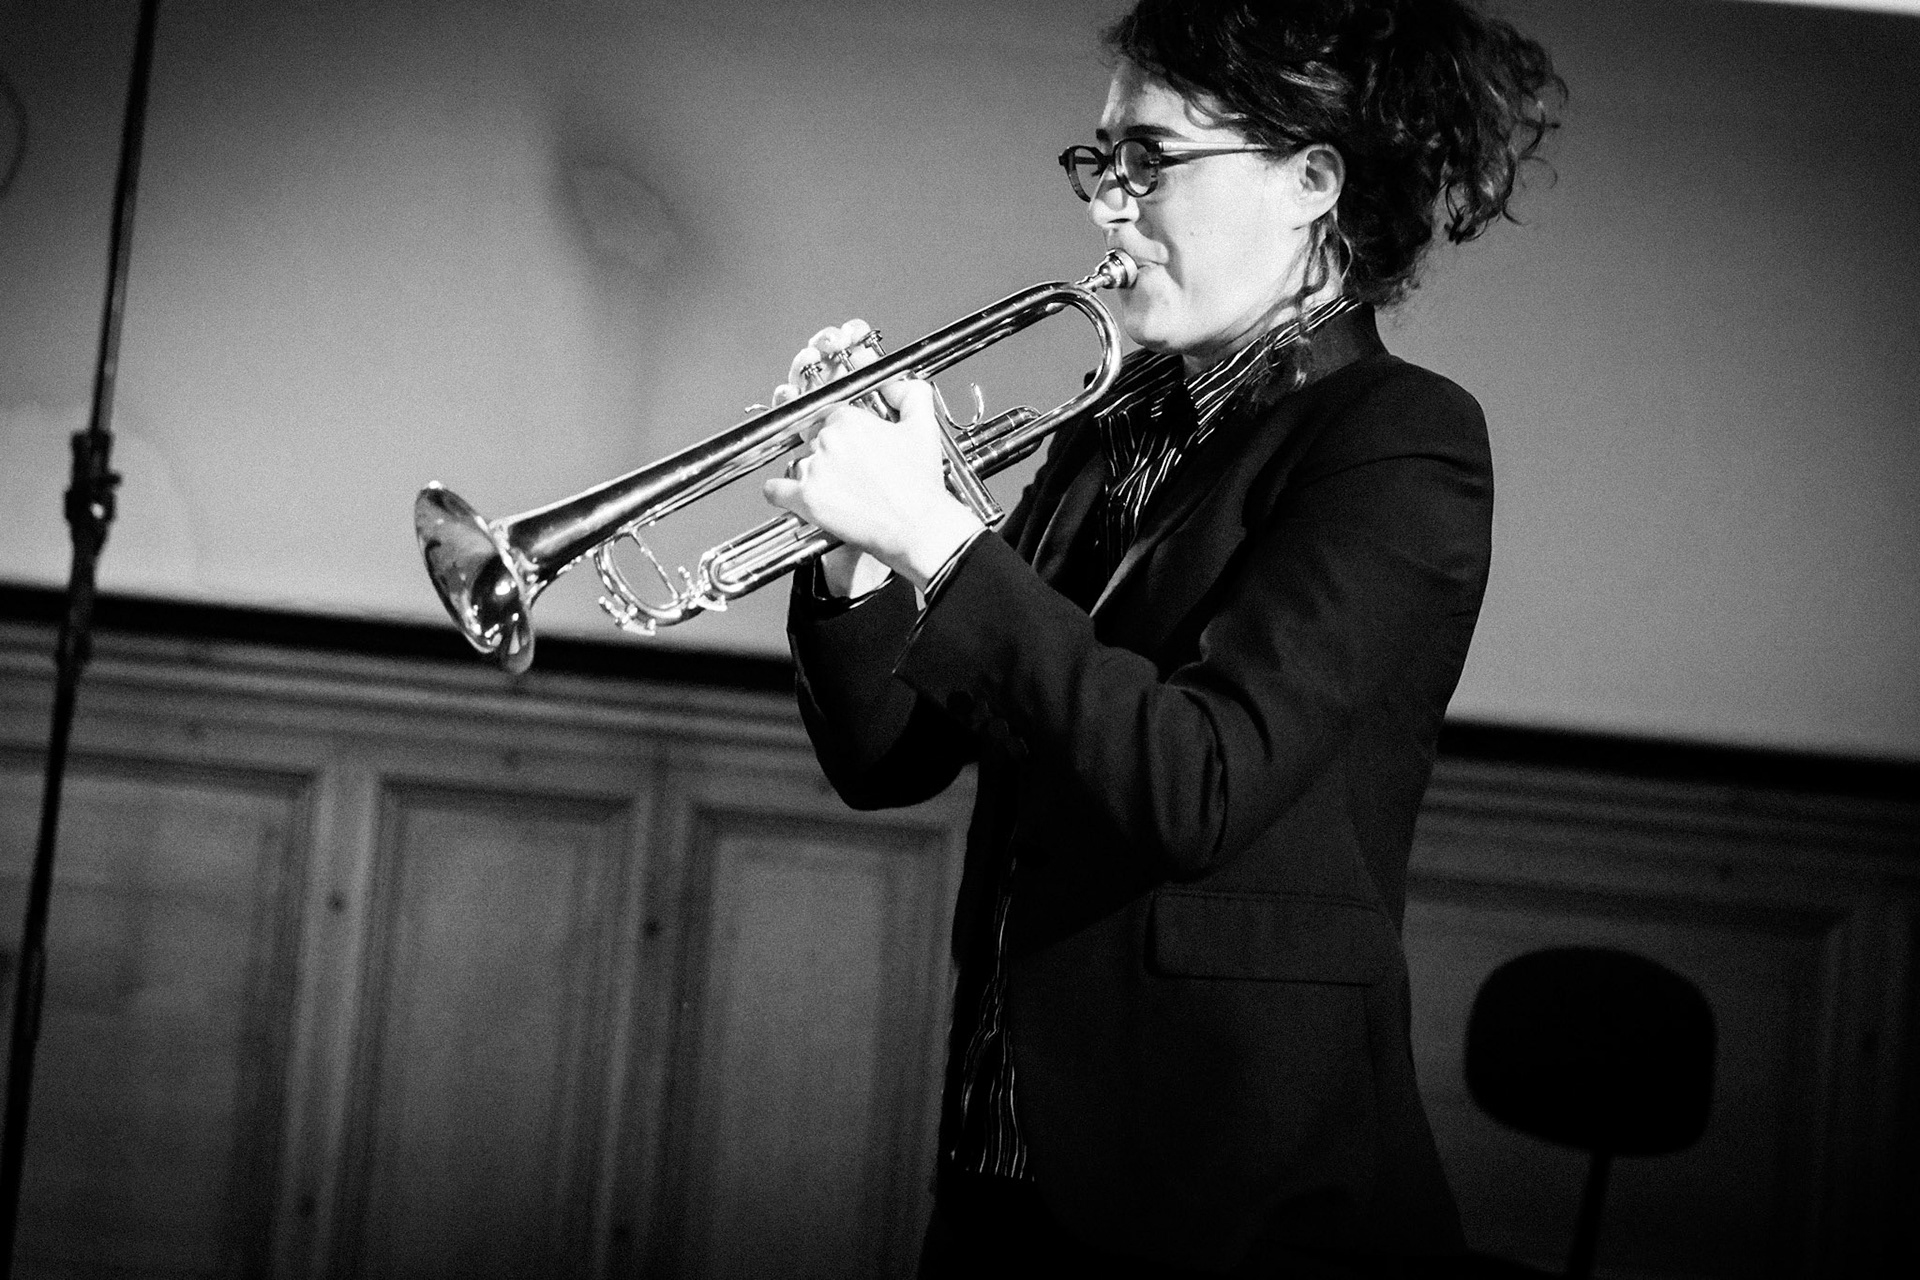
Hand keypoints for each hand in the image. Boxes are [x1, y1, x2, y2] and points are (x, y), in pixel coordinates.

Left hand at [763, 377, 983, 592]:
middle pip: (812, 440)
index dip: (842, 434)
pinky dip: (779, 493)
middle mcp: (826, 441)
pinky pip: (775, 491)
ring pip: (799, 465)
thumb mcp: (924, 427)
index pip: (830, 418)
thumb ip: (910, 394)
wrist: (917, 527)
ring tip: (837, 490)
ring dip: (812, 475)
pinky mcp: (805, 500)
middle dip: (828, 454)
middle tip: (849, 472)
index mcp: (848, 420)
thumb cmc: (920, 484)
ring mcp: (812, 470)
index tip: (852, 448)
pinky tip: (790, 495)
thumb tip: (893, 384)